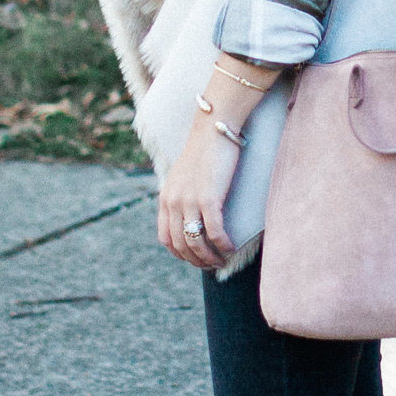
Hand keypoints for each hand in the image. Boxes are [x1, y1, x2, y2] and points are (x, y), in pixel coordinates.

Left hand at [158, 119, 239, 269]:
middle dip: (196, 261)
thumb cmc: (204, 152)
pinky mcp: (208, 198)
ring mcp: (189, 201)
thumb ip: (182, 196)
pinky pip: (214, 232)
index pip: (165, 238)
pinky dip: (222, 245)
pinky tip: (230, 248)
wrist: (214, 130)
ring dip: (209, 258)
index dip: (180, 254)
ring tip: (222, 260)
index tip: (195, 259)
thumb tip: (192, 216)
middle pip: (180, 245)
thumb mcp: (184, 177)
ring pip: (196, 243)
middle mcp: (173, 202)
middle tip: (212, 265)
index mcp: (166, 198)